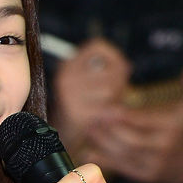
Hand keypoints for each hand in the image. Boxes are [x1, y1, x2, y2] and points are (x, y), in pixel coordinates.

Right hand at [50, 38, 130, 159]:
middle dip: (120, 84)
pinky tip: (102, 118)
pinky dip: (110, 114)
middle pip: (112, 70)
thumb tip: (124, 69)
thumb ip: (109, 69)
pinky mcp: (76, 114)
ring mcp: (69, 96)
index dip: (114, 56)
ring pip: (111, 89)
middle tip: (114, 95)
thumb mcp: (88, 82)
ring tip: (106, 106)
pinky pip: (107, 109)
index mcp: (67, 64)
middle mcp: (65, 77)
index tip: (119, 69)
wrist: (58, 137)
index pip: (98, 46)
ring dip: (115, 100)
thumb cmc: (82, 106)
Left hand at [81, 67, 182, 182]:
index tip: (106, 109)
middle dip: (110, 129)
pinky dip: (103, 159)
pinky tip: (87, 150)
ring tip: (88, 129)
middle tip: (92, 118)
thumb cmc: (179, 132)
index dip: (124, 116)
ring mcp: (154, 165)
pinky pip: (120, 167)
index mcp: (173, 130)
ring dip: (103, 142)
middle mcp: (164, 149)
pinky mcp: (144, 177)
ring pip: (124, 154)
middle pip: (131, 140)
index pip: (144, 122)